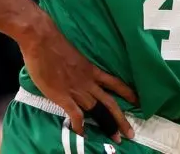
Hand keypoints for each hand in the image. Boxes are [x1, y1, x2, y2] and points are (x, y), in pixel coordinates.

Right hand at [18, 14, 136, 142]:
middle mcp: (88, 82)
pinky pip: (76, 114)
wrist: (42, 41)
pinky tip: (83, 133)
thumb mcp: (74, 55)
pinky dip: (80, 126)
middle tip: (130, 133)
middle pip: (110, 103)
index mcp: (91, 70)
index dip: (126, 93)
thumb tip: (76, 73)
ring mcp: (77, 90)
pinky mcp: (63, 96)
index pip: (114, 83)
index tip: (137, 102)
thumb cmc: (55, 43)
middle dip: (121, 120)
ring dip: (107, 125)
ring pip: (98, 111)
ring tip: (116, 138)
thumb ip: (78, 67)